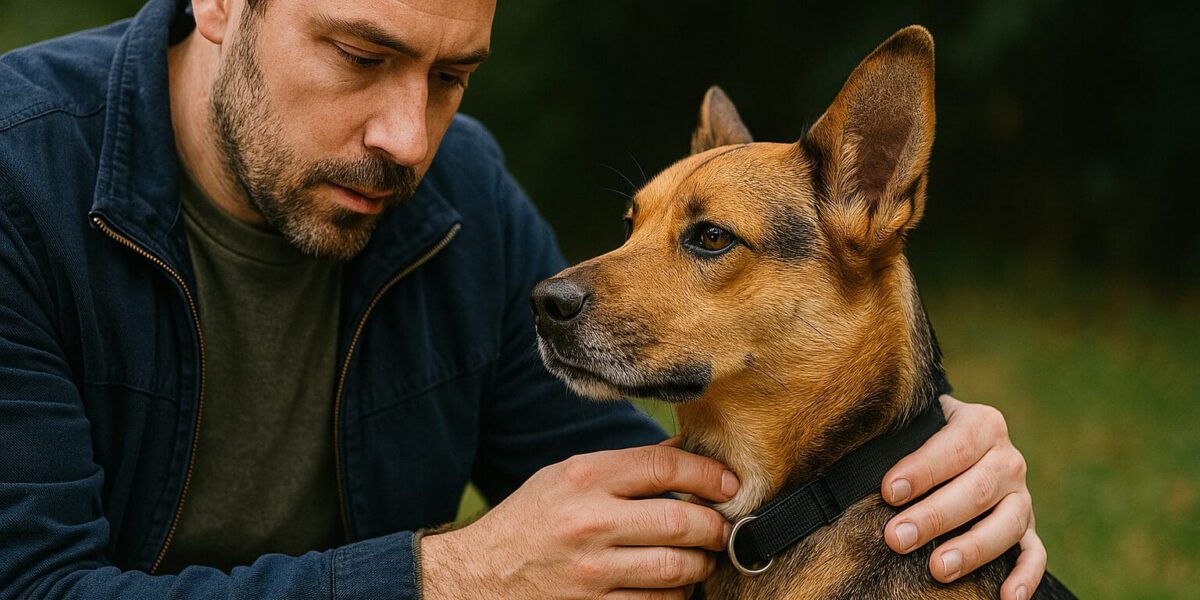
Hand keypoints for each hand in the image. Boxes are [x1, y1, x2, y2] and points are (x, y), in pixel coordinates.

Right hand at [421, 443, 737, 598]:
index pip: (665, 466)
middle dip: (714, 526)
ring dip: (699, 564)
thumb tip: (687, 456)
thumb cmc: (530, 520)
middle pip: (681, 521)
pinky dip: (673, 595)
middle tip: (721, 527)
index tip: (730, 484)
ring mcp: (591, 570)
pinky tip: (669, 585)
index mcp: (584, 476)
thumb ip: (625, 467)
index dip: (710, 474)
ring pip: (676, 569)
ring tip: (698, 557)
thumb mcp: (566, 476)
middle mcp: (589, 521)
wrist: (478, 577)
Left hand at [881, 394, 1044, 599]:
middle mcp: (1008, 459)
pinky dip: (1025, 576)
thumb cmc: (922, 435)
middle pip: (978, 489)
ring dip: (973, 549)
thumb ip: (898, 437)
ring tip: (937, 569)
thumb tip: (856, 463)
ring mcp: (1021, 496)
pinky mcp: (1028, 528)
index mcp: (981, 424)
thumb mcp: (915, 425)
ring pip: (1008, 523)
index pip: (955, 446)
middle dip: (934, 516)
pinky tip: (1006, 597)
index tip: (889, 492)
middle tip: (896, 538)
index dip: (923, 470)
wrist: (957, 437)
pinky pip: (1034, 554)